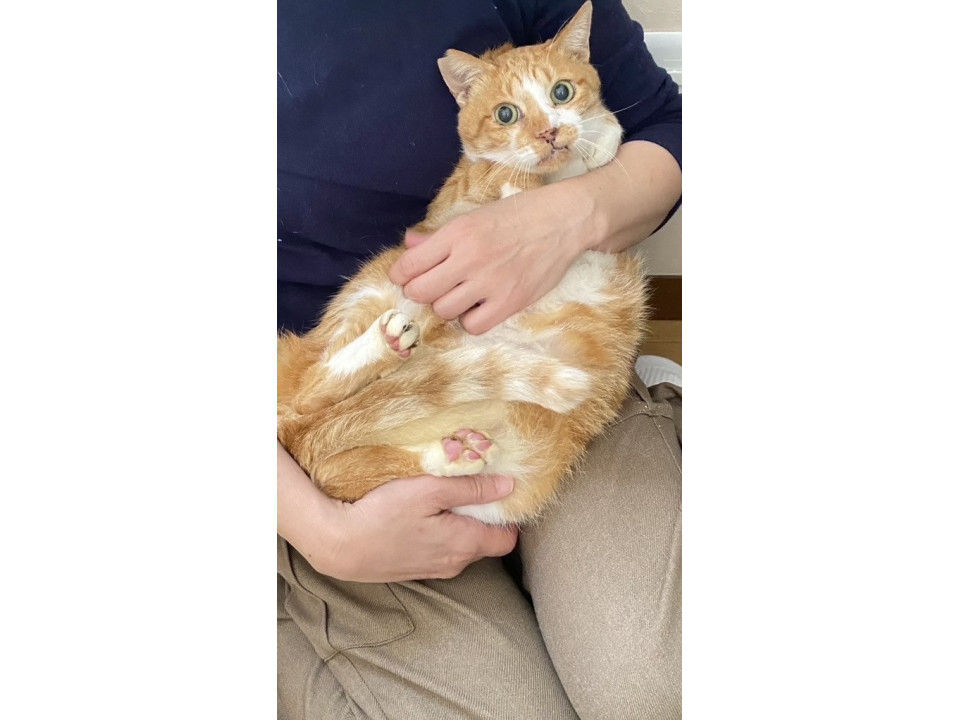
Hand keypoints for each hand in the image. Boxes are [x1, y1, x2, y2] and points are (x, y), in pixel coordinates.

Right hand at [279, 440, 517, 581]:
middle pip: (486, 541)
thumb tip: (509, 485)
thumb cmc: (383, 514)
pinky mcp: (415, 569)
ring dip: (461, 524)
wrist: (339, 545)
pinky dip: (441, 533)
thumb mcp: (430, 491)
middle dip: (484, 516)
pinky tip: (422, 515)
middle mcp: (455, 564)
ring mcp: (434, 570)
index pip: (508, 538)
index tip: (498, 490)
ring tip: (443, 498)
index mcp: (466, 545)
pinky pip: (441, 550)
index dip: (508, 514)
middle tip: (469, 486)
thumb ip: (471, 489)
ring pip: (462, 545)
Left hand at [388, 183, 592, 333]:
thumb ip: (439, 236)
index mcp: (457, 233)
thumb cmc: (518, 215)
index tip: (404, 277)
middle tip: (433, 287)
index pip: (409, 265)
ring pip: (444, 311)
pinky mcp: (510, 302)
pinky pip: (473, 326)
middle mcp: (469, 258)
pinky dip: (470, 320)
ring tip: (460, 294)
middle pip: (421, 292)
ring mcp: (490, 283)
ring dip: (447, 305)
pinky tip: (478, 306)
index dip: (400, 275)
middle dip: (420, 291)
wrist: (564, 220)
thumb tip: (409, 245)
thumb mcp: (475, 216)